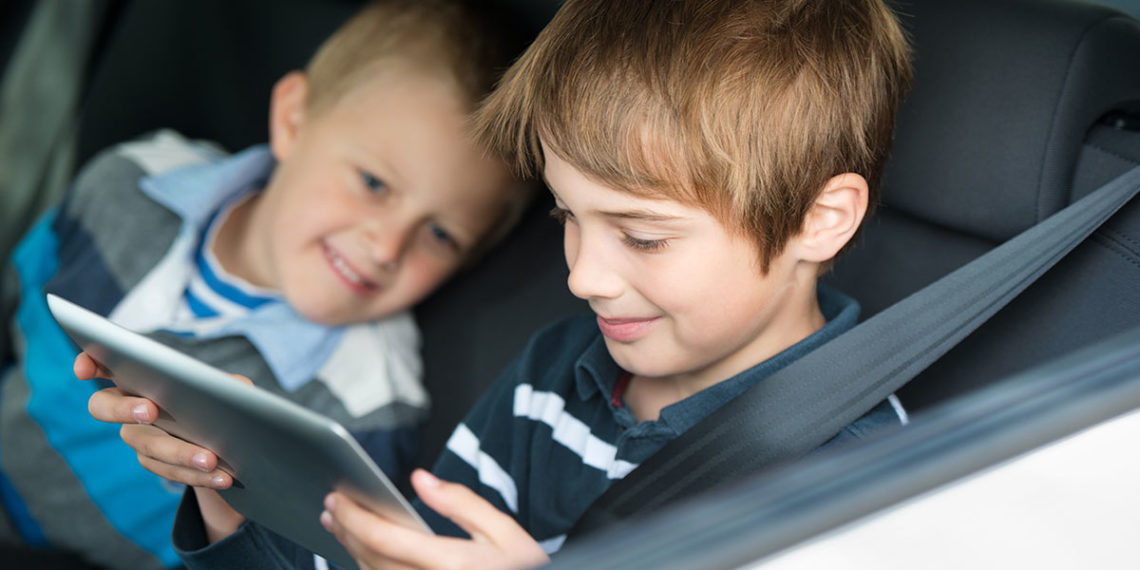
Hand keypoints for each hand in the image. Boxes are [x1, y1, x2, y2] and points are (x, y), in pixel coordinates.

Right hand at [79, 352, 235, 488]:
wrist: (226, 441)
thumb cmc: (219, 401)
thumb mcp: (229, 388)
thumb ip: (228, 385)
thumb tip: (236, 390)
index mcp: (140, 377)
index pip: (102, 365)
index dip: (88, 363)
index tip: (84, 368)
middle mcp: (128, 406)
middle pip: (104, 406)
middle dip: (124, 408)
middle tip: (150, 410)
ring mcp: (137, 437)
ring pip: (146, 445)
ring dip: (180, 452)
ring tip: (211, 459)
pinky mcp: (152, 463)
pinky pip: (170, 471)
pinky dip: (198, 475)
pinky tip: (223, 478)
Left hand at [321, 469, 549, 569]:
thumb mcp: (505, 532)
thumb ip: (462, 503)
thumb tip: (420, 479)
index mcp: (451, 565)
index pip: (386, 540)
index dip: (355, 518)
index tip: (338, 499)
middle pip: (370, 560)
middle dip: (345, 530)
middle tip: (332, 506)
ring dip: (350, 550)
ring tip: (340, 525)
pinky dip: (367, 566)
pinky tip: (363, 552)